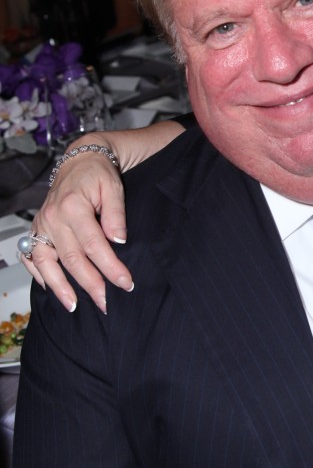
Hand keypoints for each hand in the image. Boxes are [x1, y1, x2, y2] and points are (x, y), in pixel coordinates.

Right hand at [21, 147, 131, 314]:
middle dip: (91, 285)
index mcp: (73, 207)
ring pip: (47, 263)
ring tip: (74, 306)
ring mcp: (41, 225)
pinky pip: (31, 257)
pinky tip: (51, 288)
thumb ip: (116, 215)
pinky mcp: (36, 229)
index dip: (111, 268)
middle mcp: (53, 218)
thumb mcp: (113, 188)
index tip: (126, 283)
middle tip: (106, 304)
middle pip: (72, 259)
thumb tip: (119, 241)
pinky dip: (39, 274)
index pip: (95, 245)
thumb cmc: (98, 175)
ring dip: (60, 287)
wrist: (78, 161)